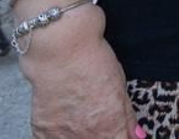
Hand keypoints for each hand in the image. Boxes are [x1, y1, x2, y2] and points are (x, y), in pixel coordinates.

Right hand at [23, 33, 139, 138]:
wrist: (60, 48)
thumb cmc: (93, 61)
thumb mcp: (120, 87)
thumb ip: (127, 117)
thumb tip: (137, 136)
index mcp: (110, 127)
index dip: (121, 136)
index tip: (118, 130)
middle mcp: (86, 136)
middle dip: (102, 134)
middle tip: (98, 118)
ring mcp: (61, 136)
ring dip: (80, 135)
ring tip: (80, 116)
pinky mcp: (41, 129)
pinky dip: (59, 134)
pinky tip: (64, 118)